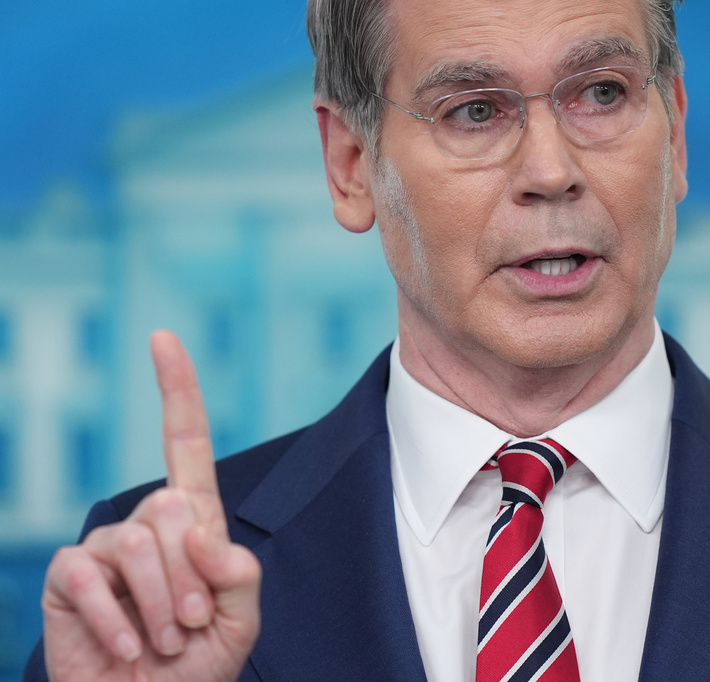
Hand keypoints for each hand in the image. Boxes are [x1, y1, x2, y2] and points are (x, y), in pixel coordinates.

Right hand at [40, 331, 260, 681]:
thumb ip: (238, 573)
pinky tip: (127, 646)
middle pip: (170, 507)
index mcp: (193, 523)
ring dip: (160, 603)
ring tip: (164, 639)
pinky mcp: (69, 577)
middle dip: (189, 575)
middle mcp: (147, 523)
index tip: (162, 338)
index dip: (176, 390)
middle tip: (191, 620)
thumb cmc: (198, 662)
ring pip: (137, 544)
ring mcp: (104, 546)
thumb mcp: (242, 619)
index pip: (185, 444)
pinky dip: (117, 621)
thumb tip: (203, 534)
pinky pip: (91, 577)